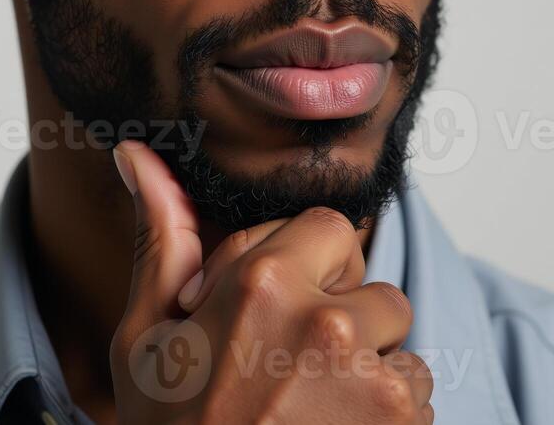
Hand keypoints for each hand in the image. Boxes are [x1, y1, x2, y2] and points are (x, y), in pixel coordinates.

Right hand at [109, 140, 433, 423]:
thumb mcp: (146, 339)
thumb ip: (161, 238)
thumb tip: (135, 154)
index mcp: (264, 285)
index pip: (333, 228)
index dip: (307, 265)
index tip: (277, 309)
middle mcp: (328, 324)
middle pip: (373, 285)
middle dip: (343, 316)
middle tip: (292, 369)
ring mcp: (375, 384)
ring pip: (400, 342)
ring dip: (369, 369)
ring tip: (312, 412)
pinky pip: (418, 392)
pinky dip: (389, 414)